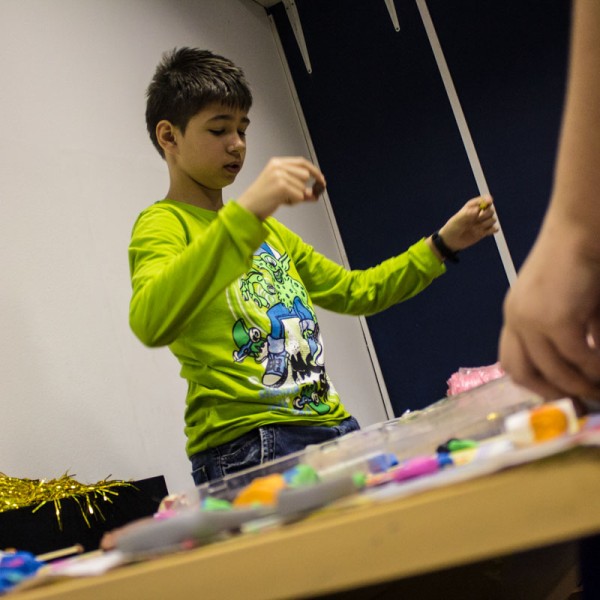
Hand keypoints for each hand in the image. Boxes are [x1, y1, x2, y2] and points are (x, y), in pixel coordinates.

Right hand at [238, 156, 325, 219]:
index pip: (302, 163)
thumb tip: (316, 194)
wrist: (248, 208)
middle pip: (305, 175)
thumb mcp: (282, 190)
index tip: (322, 180)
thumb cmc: (264, 200)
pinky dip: (294, 202)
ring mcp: (280, 175)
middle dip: (303, 188)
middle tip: (289, 197)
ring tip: (281, 199)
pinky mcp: (282, 186)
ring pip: (303, 187)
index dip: (314, 171)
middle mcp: (278, 166)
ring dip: (296, 197)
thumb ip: (299, 190)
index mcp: (277, 162)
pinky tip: (281, 202)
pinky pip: (299, 196)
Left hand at [437, 195, 497, 251]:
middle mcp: (479, 213)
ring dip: (486, 224)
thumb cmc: (452, 227)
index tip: (489, 202)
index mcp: (472, 206)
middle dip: (486, 214)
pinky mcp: (485, 231)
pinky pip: (495, 228)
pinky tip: (484, 232)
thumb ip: (467, 214)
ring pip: (493, 219)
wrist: (451, 241)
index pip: (485, 200)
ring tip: (475, 229)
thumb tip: (478, 209)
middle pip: (491, 210)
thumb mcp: (457, 220)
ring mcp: (482, 222)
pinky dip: (492, 230)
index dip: (488, 200)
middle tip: (477, 219)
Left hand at [499, 216, 599, 399]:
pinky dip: (596, 368)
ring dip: (581, 385)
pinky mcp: (556, 321)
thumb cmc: (581, 261)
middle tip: (580, 402)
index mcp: (515, 314)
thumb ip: (569, 332)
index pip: (511, 360)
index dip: (533, 382)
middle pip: (521, 372)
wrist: (583, 228)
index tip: (558, 393)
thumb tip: (585, 367)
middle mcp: (516, 319)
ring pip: (554, 371)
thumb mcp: (569, 303)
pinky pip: (578, 358)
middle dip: (551, 393)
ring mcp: (532, 321)